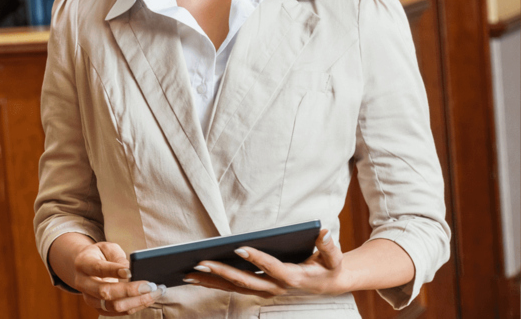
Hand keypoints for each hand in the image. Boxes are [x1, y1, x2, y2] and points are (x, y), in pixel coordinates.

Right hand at [72, 241, 166, 315]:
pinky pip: (118, 312)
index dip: (114, 271)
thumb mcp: (108, 248)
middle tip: (150, 285)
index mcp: (83, 264)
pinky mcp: (99, 308)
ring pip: (113, 306)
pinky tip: (148, 298)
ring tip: (154, 293)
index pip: (98, 268)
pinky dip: (135, 306)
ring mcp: (90, 299)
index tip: (131, 271)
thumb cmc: (101, 255)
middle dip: (130, 290)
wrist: (86, 267)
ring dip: (136, 301)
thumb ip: (118, 258)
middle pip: (105, 292)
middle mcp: (83, 283)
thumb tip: (132, 270)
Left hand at [186, 229, 344, 297]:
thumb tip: (323, 231)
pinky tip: (194, 277)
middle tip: (201, 261)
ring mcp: (265, 290)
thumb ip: (329, 246)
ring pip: (235, 288)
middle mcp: (276, 287)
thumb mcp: (333, 257)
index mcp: (293, 277)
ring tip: (188, 271)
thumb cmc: (328, 266)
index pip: (272, 268)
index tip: (239, 247)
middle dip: (222, 271)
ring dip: (211, 281)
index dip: (256, 259)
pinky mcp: (258, 289)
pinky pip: (233, 288)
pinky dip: (213, 283)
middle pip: (246, 281)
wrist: (329, 283)